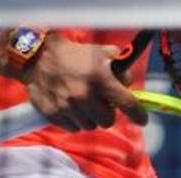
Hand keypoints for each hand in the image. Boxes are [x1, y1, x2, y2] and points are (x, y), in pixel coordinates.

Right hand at [20, 36, 148, 131]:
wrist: (38, 57)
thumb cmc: (73, 55)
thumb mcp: (100, 52)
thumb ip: (119, 67)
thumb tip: (129, 84)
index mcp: (100, 78)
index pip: (127, 103)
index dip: (138, 114)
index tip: (142, 119)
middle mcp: (85, 94)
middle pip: (108, 121)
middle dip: (106, 113)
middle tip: (100, 103)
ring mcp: (68, 106)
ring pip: (90, 126)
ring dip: (89, 117)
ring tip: (81, 102)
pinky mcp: (54, 114)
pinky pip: (73, 128)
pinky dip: (74, 120)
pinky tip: (69, 107)